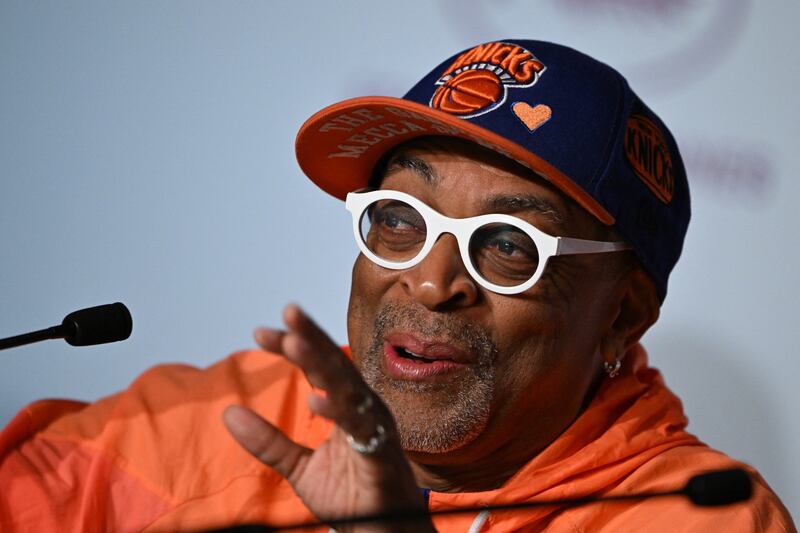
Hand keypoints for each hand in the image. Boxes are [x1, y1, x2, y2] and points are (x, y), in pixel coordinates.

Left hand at [223, 304, 434, 532]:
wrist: (382, 532)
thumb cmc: (350, 495)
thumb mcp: (299, 467)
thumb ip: (268, 441)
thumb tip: (227, 413)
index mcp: (344, 406)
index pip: (316, 366)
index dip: (291, 345)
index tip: (259, 332)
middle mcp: (362, 407)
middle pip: (334, 364)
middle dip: (311, 336)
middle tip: (288, 312)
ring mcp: (373, 427)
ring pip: (348, 386)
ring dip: (321, 363)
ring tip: (294, 344)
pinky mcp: (380, 452)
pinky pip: (360, 427)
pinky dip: (340, 412)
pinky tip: (316, 399)